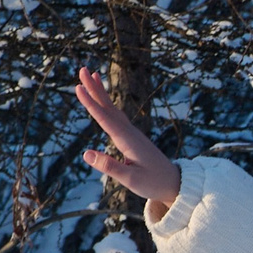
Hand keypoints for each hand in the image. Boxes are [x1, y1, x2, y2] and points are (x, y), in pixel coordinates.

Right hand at [74, 66, 180, 220]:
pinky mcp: (132, 137)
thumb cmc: (153, 183)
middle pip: (109, 107)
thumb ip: (109, 166)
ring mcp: (132, 133)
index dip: (91, 103)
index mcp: (128, 140)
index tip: (78, 88)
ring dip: (101, 92)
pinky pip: (117, 116)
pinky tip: (104, 100)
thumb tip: (86, 153)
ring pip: (113, 108)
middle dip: (95, 88)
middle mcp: (130, 132)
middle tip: (82, 70)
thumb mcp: (130, 179)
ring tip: (92, 75)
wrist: (174, 183)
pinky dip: (108, 104)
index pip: (105, 118)